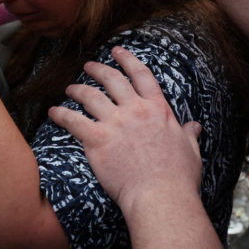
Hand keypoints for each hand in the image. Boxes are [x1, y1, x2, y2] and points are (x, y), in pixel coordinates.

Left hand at [48, 46, 202, 212]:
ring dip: (77, 89)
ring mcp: (114, 123)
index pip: (141, 75)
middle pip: (112, 80)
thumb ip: (188, 134)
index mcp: (157, 109)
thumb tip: (195, 127)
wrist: (160, 197)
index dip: (128, 60)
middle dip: (98, 69)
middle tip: (89, 66)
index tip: (118, 52)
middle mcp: (134, 110)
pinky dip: (61, 114)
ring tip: (70, 88)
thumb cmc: (178, 178)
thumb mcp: (190, 150)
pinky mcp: (97, 140)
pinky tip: (53, 112)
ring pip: (90, 96)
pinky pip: (73, 120)